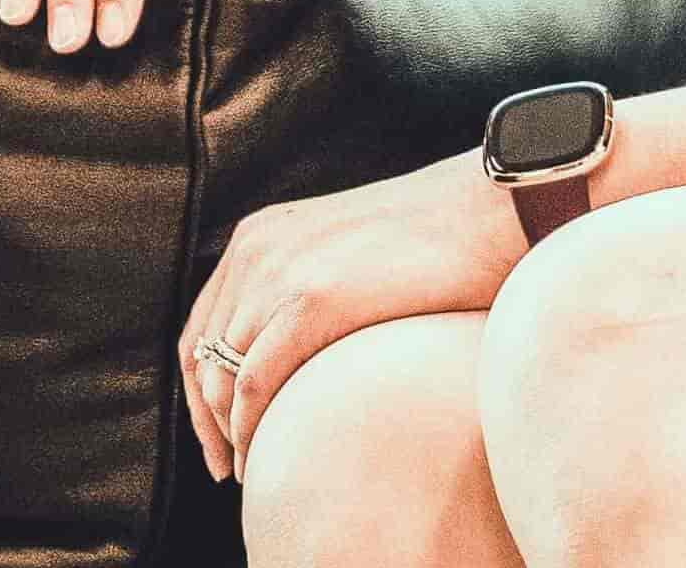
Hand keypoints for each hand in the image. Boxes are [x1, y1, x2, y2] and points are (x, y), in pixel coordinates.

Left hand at [177, 151, 529, 481]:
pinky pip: (256, 380)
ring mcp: (277, 272)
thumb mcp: (348, 259)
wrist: (486, 212)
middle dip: (207, 419)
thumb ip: (312, 294)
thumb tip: (302, 359)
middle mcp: (254, 251)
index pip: (201, 326)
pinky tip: (266, 456)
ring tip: (250, 474)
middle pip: (200, 354)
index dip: (199, 389)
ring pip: (222, 374)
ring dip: (229, 432)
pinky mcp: (309, 300)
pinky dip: (251, 426)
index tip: (217, 436)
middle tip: (227, 468)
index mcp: (259, 237)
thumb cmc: (438, 245)